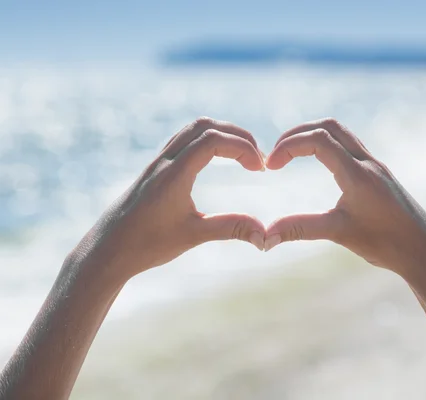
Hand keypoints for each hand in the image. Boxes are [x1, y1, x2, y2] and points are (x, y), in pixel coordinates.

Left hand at [69, 117, 265, 282]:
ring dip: (220, 134)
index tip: (259, 169)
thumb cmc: (146, 245)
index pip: (213, 140)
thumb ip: (231, 228)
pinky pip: (182, 140)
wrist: (106, 251)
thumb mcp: (193, 236)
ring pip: (191, 129)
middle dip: (236, 135)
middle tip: (255, 157)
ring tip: (241, 156)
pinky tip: (215, 161)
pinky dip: (205, 141)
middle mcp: (164, 162)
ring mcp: (157, 163)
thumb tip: (265, 235)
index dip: (242, 148)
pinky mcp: (154, 169)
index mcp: (174, 174)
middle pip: (204, 125)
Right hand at [264, 118, 425, 280]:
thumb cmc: (387, 244)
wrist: (425, 251)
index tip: (271, 166)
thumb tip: (265, 237)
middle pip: (329, 126)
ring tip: (292, 155)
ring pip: (342, 134)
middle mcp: (368, 163)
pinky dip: (328, 145)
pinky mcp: (380, 174)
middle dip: (298, 134)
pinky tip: (319, 165)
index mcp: (358, 174)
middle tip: (277, 155)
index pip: (318, 140)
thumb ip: (300, 229)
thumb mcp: (338, 233)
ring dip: (314, 136)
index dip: (289, 146)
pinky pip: (351, 146)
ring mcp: (376, 166)